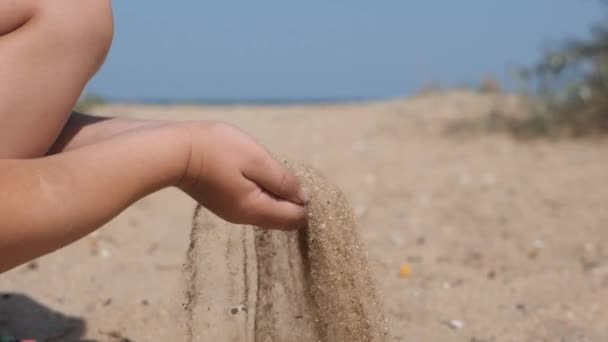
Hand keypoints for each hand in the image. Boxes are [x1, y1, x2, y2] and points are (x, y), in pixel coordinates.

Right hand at [177, 122, 305, 229]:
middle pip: (281, 217)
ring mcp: (232, 211)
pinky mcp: (222, 201)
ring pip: (267, 209)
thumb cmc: (217, 151)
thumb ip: (283, 180)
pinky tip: (257, 173)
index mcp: (256, 209)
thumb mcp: (257, 160)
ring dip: (277, 194)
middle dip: (293, 201)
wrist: (172, 151)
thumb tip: (303, 197)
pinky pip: (253, 201)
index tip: (306, 182)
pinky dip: (262, 190)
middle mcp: (245, 217)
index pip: (294, 218)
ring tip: (275, 171)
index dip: (306, 203)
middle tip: (292, 174)